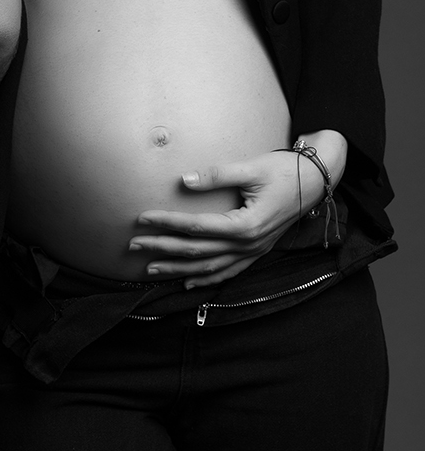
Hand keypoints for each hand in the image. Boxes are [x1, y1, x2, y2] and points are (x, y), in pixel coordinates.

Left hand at [129, 130, 346, 288]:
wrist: (316, 180)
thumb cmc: (284, 170)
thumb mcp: (251, 168)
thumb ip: (217, 174)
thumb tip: (185, 180)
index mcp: (245, 224)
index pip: (196, 227)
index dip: (167, 223)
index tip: (142, 219)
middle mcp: (249, 244)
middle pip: (197, 251)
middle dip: (163, 249)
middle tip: (133, 246)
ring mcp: (254, 252)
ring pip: (210, 267)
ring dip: (178, 269)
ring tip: (150, 270)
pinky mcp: (257, 252)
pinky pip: (228, 272)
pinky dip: (206, 279)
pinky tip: (188, 282)